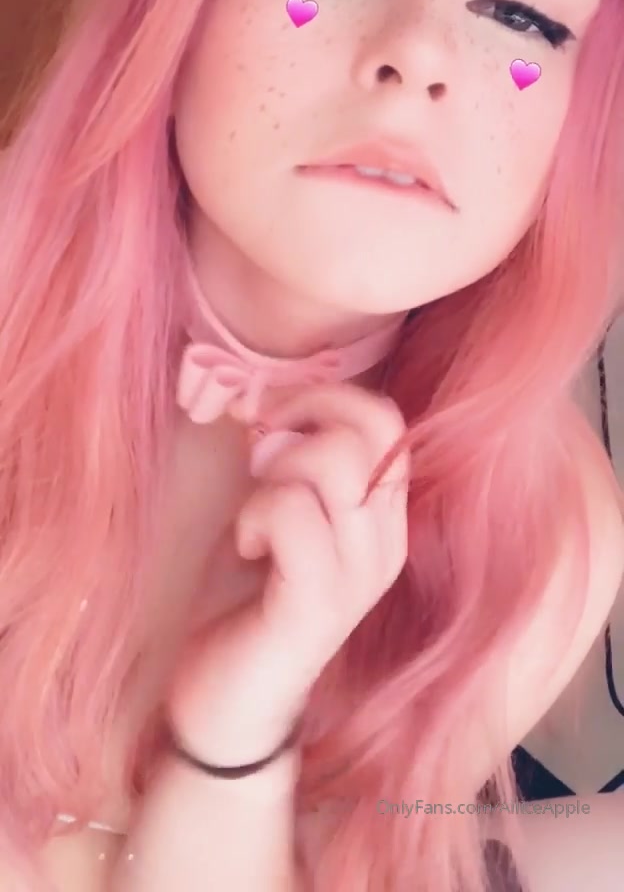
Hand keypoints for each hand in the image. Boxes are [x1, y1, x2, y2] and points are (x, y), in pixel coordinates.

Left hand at [166, 382, 409, 767]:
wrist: (230, 703)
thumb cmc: (246, 600)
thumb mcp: (273, 511)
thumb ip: (287, 458)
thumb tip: (269, 398)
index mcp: (383, 516)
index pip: (388, 421)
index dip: (326, 396)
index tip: (274, 414)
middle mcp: (386, 542)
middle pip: (368, 430)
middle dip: (299, 420)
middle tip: (259, 458)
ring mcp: (360, 576)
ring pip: (332, 464)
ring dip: (275, 473)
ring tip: (256, 513)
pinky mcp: (320, 603)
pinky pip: (293, 512)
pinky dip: (256, 514)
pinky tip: (247, 546)